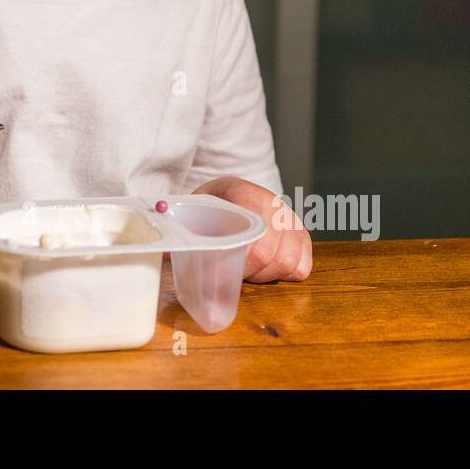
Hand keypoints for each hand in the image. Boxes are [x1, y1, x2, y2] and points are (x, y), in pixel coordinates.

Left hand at [193, 177, 312, 282]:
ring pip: (286, 262)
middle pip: (266, 252)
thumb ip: (184, 231)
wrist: (235, 193)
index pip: (248, 230)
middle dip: (245, 271)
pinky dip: (284, 275)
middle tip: (229, 272)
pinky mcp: (302, 235)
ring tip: (246, 269)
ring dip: (263, 275)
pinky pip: (301, 267)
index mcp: (243, 193)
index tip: (219, 271)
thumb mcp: (194, 210)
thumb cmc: (212, 207)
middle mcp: (272, 203)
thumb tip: (167, 255)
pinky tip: (266, 268)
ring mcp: (290, 218)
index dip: (236, 256)